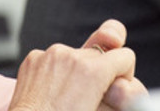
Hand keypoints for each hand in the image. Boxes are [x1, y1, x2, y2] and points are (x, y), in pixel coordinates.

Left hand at [9, 19, 147, 110]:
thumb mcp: (99, 110)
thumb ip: (120, 91)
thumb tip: (121, 81)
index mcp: (91, 71)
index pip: (125, 56)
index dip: (123, 75)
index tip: (112, 90)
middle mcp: (70, 56)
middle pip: (101, 54)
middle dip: (98, 72)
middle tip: (88, 97)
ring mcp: (49, 55)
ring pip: (78, 54)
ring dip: (77, 71)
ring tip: (66, 97)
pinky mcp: (34, 57)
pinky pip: (55, 58)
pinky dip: (57, 71)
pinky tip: (51, 92)